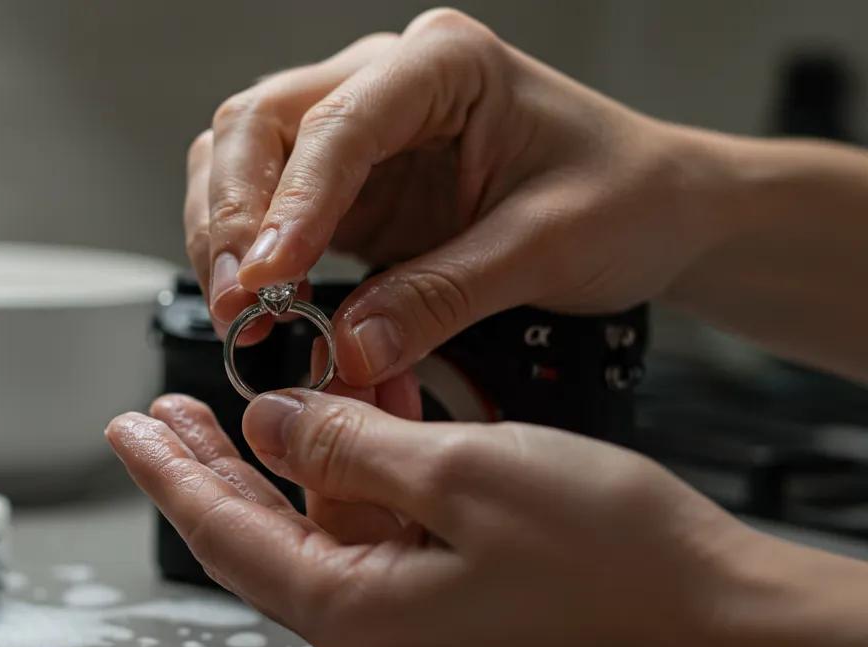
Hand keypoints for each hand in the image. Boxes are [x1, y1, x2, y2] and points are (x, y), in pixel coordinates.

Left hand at [106, 391, 867, 646]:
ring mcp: (416, 624)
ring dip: (309, 449)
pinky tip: (373, 408)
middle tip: (168, 410)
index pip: (227, 537)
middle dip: (214, 463)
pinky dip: (371, 469)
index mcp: (358, 613)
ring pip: (327, 522)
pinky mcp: (455, 606)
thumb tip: (273, 424)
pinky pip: (385, 531)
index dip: (170, 477)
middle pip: (263, 533)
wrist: (723, 619)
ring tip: (289, 379)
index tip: (128, 431)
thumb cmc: (613, 561)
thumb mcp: (460, 472)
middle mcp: (374, 632)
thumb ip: (348, 443)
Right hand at [185, 9, 715, 383]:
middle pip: (260, 125)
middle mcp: (387, 82)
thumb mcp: (547, 247)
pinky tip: (256, 303)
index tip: (269, 275)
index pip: (339, 122)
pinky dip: (248, 254)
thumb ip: (443, 295)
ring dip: (224, 234)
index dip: (293, 200)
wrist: (658, 210)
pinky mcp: (348, 187)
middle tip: (239, 301)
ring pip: (243, 159)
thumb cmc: (626, 198)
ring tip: (239, 310)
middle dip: (235, 215)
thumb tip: (348, 347)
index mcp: (445, 64)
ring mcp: (358, 132)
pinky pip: (266, 208)